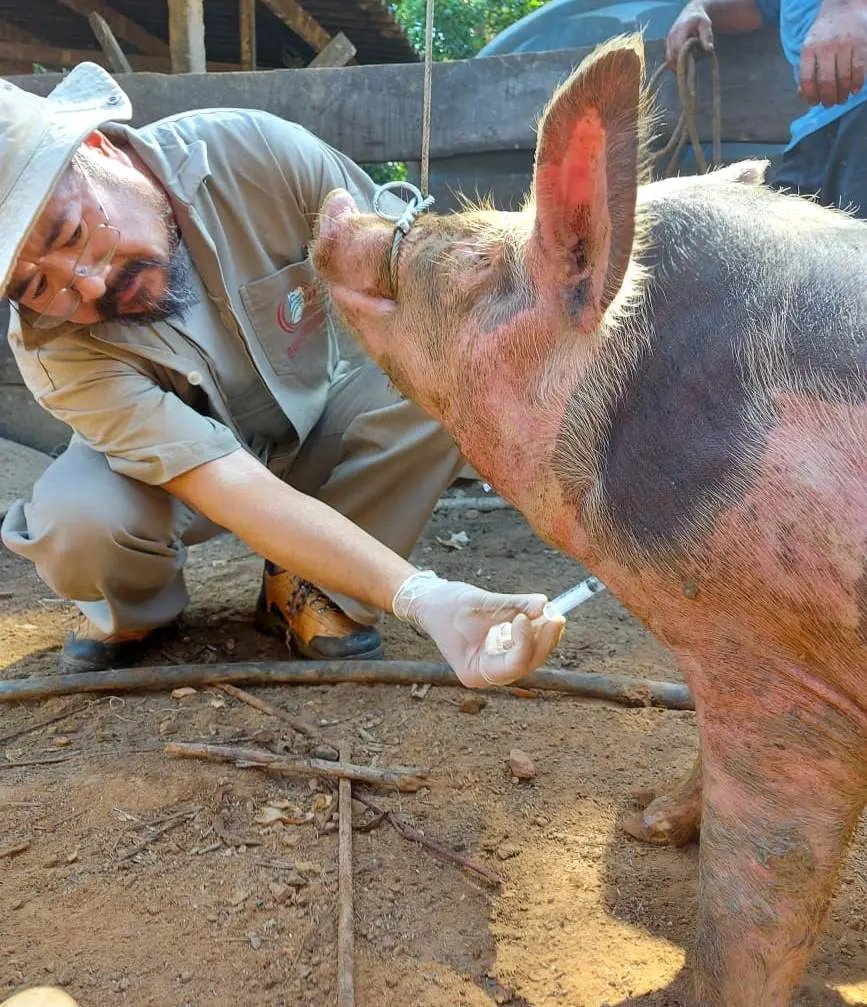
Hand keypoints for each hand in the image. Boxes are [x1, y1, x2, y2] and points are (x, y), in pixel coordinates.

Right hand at [392, 571, 564, 687]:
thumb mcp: (479, 601)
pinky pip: (526, 645)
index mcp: (475, 672)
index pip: (514, 666)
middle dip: (544, 640)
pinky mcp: (502, 650)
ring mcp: (496, 663)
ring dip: (544, 635)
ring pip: (531, 655)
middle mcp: (488, 674)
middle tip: (556, 615)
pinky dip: (536, 630)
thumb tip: (544, 605)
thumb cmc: (446, 605)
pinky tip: (542, 613)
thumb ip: (513, 604)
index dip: (525, 643)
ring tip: (551, 611)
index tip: (524, 617)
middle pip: (528, 663)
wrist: (430, 602)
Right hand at [666, 1, 714, 67]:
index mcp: (680, 29)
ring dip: (676, 66)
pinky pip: (668, 58)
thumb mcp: (706, 24)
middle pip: (671, 55)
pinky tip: (683, 66)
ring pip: (668, 58)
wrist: (691, 13)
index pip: (678, 47)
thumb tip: (708, 48)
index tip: (691, 66)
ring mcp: (668, 40)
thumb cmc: (699, 19)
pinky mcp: (667, 45)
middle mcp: (671, 35)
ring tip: (686, 70)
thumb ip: (707, 36)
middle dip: (679, 65)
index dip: (683, 59)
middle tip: (689, 72)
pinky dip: (674, 63)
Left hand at [799, 0, 866, 106]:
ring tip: (842, 99)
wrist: (842, 7)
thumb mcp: (809, 48)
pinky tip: (854, 90)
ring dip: (843, 94)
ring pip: (843, 77)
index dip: (810, 95)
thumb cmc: (823, 34)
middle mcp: (826, 47)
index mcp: (809, 49)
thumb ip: (806, 70)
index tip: (814, 103)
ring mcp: (844, 44)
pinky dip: (857, 83)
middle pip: (826, 81)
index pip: (806, 79)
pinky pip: (859, 68)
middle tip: (830, 104)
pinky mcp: (860, 43)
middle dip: (828, 98)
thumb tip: (801, 95)